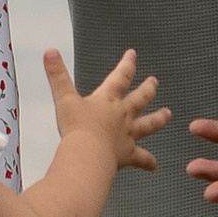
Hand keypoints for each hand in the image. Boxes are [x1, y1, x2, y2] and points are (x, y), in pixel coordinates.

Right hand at [41, 44, 167, 176]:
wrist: (88, 155)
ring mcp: (127, 135)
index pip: (120, 76)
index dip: (127, 64)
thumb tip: (49, 51)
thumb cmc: (76, 127)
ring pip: (148, 124)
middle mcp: (122, 115)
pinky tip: (154, 165)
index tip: (133, 54)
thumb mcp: (64, 98)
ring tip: (168, 114)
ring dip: (159, 119)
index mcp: (108, 99)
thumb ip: (57, 75)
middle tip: (154, 81)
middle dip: (148, 89)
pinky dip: (148, 162)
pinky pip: (141, 158)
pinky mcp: (127, 154)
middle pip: (140, 98)